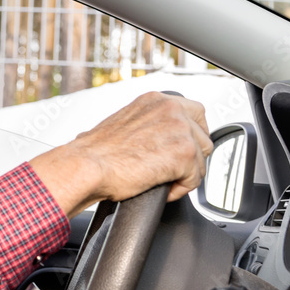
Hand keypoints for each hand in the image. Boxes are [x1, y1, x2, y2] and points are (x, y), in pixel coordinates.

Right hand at [28, 92, 212, 217]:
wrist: (86, 166)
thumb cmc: (95, 154)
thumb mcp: (123, 124)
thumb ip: (146, 125)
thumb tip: (152, 138)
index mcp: (155, 100)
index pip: (195, 112)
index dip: (191, 136)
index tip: (181, 151)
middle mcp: (170, 108)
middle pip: (204, 135)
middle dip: (192, 157)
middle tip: (173, 171)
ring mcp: (180, 128)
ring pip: (202, 159)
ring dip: (185, 174)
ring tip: (162, 181)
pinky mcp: (184, 152)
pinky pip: (195, 178)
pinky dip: (180, 189)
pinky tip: (162, 190)